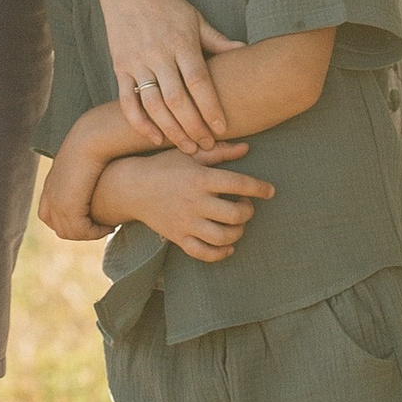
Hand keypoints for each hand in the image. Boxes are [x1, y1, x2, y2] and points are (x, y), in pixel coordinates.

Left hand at [37, 152, 115, 243]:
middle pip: (60, 227)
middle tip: (100, 229)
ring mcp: (57, 202)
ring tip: (107, 227)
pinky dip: (95, 232)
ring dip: (89, 234)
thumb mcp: (83, 161)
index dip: (66, 222)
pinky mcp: (69, 206)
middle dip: (80, 232)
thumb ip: (82, 173)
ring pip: (70, 232)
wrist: (89, 138)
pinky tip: (109, 225)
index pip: (48, 215)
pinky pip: (81, 230)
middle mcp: (50, 195)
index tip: (88, 220)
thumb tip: (91, 180)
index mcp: (50, 184)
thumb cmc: (92, 145)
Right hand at [97, 0, 240, 149]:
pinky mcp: (120, 68)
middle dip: (194, 127)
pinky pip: (127, 101)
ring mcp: (137, 62)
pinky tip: (155, 137)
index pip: (199, 81)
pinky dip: (140, 123)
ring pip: (153, 105)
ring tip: (188, 147)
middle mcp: (158, 54)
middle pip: (177, 99)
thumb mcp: (196, 19)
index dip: (211, 107)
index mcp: (181, 42)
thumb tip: (246, 53)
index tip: (223, 128)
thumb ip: (218, 41)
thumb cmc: (168, 4)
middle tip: (208, 146)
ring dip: (171, 130)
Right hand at [104, 146, 273, 262]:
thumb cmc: (165, 167)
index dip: (259, 188)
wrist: (132, 187)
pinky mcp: (178, 238)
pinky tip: (228, 245)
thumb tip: (246, 148)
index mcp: (200, 178)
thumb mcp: (190, 154)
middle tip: (246, 205)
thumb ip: (219, 152)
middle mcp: (195, 202)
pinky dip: (220, 253)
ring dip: (238, 232)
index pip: (239, 184)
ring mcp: (186, 223)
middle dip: (248, 211)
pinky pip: (204, 253)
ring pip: (223, 237)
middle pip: (235, 215)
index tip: (270, 190)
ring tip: (237, 223)